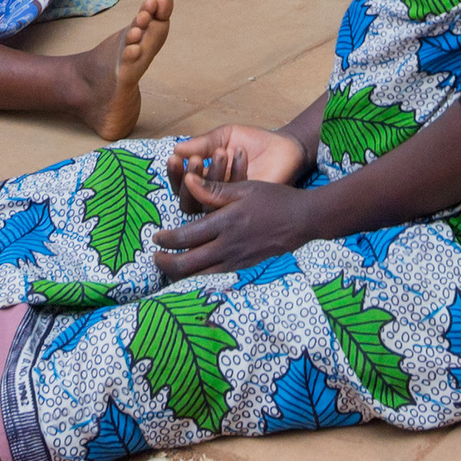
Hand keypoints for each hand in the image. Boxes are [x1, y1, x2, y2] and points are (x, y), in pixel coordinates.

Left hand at [154, 171, 315, 281]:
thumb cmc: (276, 199)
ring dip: (180, 275)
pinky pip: (216, 279)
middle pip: (187, 264)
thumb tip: (189, 181)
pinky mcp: (245, 269)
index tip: (155, 237)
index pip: (186, 237)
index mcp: (226, 223)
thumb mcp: (246, 188)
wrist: (305, 221)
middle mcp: (229, 246)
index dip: (166, 240)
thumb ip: (215, 189)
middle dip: (166, 264)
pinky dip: (199, 278)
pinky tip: (194, 274)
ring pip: (200, 277)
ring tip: (170, 268)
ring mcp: (237, 261)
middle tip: (155, 258)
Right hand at [169, 125, 309, 198]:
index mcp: (205, 181)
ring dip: (213, 174)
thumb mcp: (223, 137)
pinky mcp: (248, 206)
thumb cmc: (252, 142)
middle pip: (188, 202)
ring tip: (222, 151)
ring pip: (209, 203)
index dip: (174, 175)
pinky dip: (236, 172)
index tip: (175, 158)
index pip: (181, 186)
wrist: (283, 145)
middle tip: (198, 158)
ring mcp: (231, 205)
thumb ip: (202, 144)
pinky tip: (239, 152)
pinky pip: (235, 197)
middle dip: (190, 180)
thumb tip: (176, 149)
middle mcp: (215, 197)